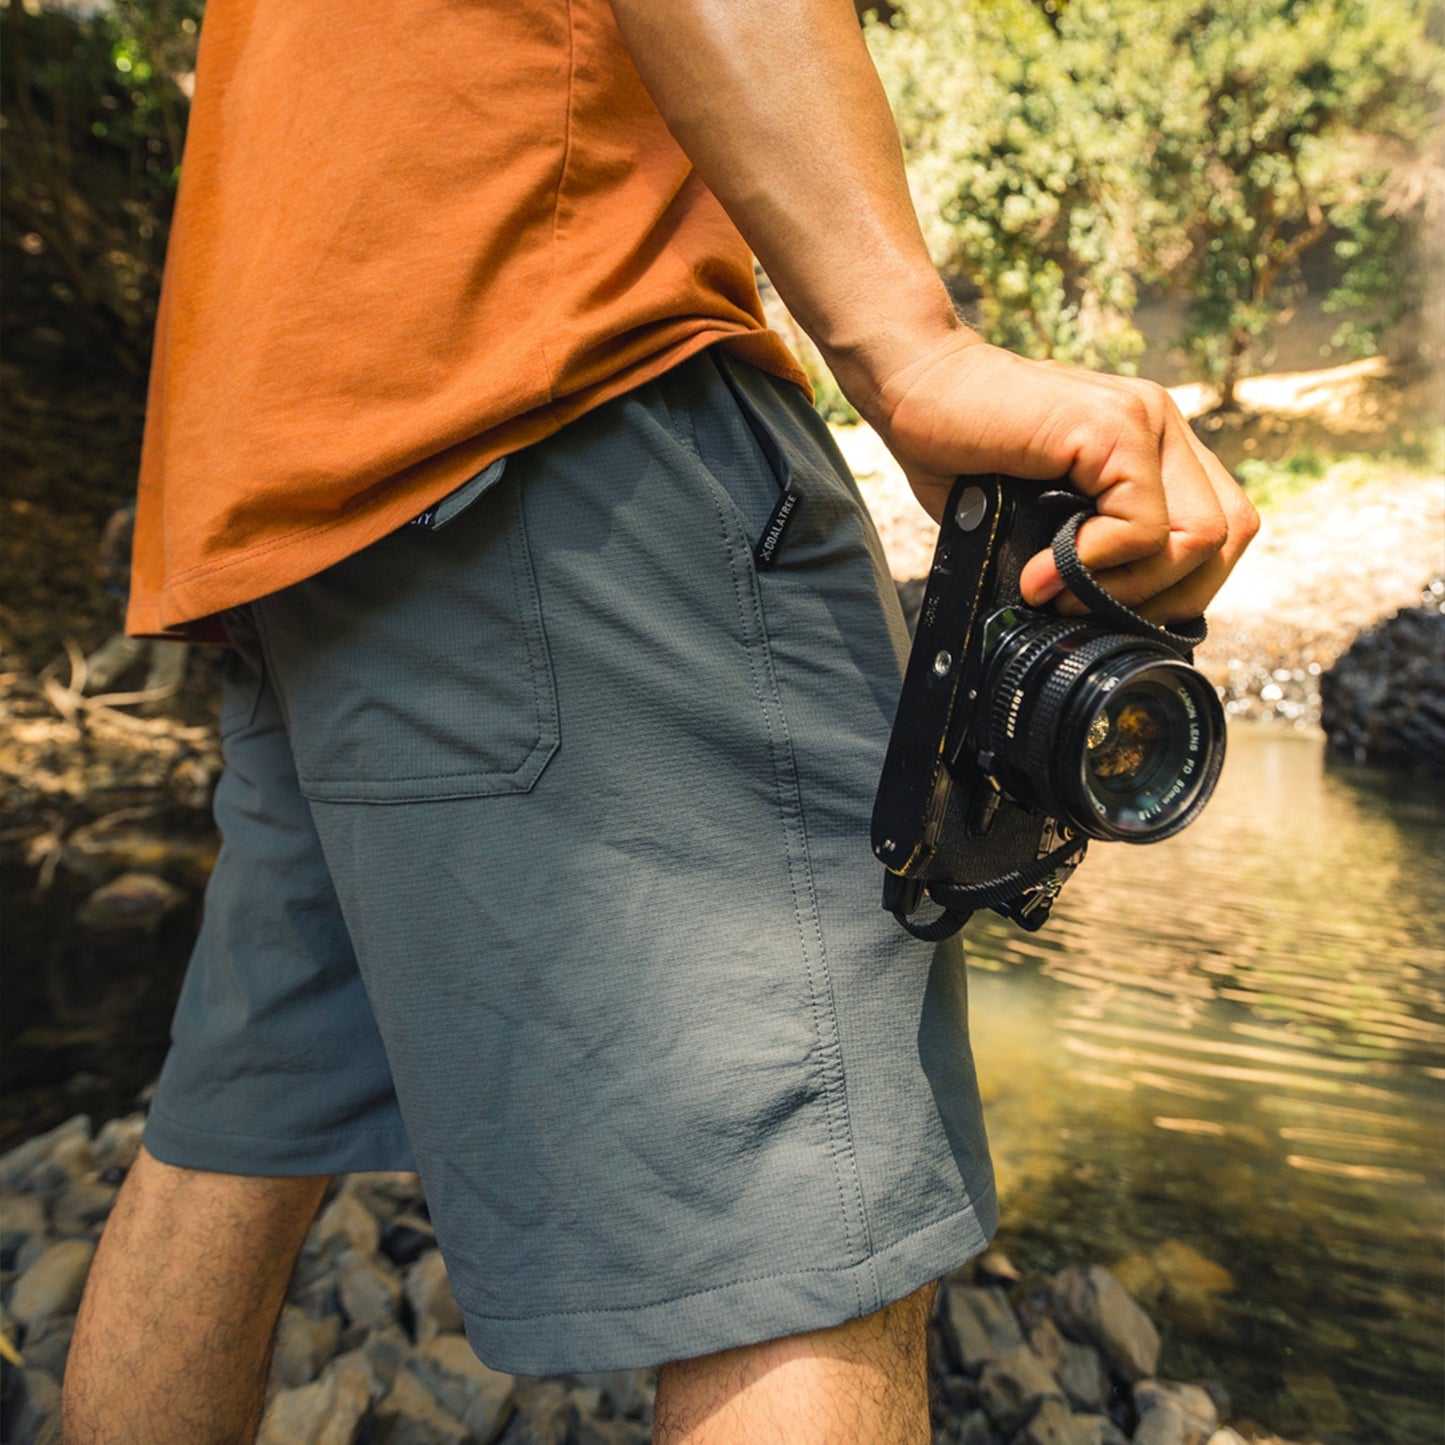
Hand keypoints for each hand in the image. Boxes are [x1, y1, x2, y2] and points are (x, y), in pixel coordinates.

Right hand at [861, 331, 1258, 623]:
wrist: (917, 387)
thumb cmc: (963, 454)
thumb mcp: (1039, 520)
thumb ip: (1087, 554)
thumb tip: (1104, 625)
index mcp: (1154, 447)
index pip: (1222, 529)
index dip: (1177, 587)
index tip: (1105, 608)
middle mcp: (1163, 427)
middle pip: (1230, 535)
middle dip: (1166, 598)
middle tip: (1091, 610)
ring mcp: (1146, 421)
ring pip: (1202, 537)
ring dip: (1131, 587)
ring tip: (1063, 592)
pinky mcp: (1116, 427)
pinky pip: (1143, 527)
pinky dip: (1094, 566)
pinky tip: (1042, 571)